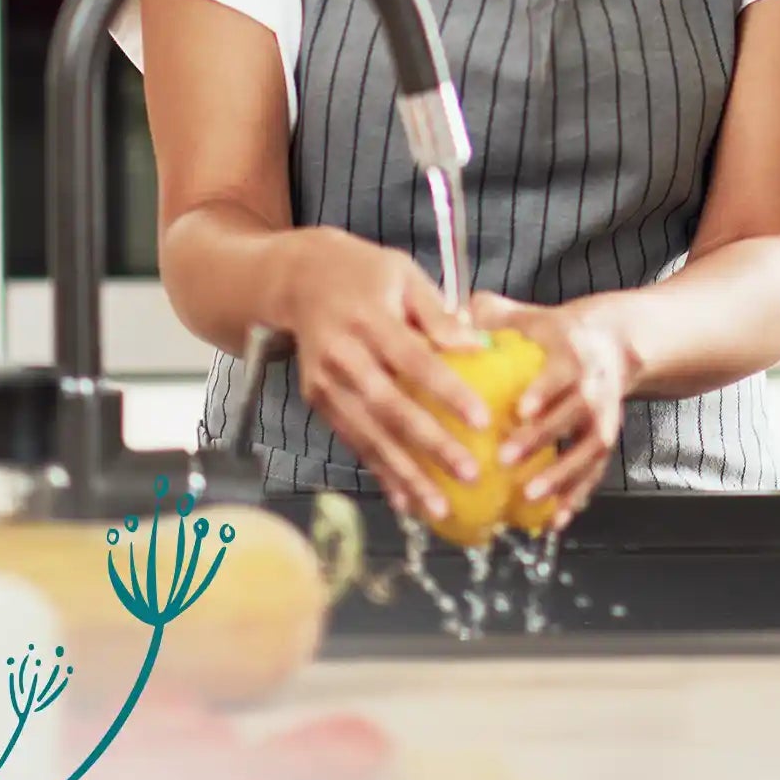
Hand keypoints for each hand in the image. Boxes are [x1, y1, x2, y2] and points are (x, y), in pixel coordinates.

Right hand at [276, 228, 490, 524]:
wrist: (299, 280)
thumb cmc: (364, 273)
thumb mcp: (404, 274)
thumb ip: (438, 313)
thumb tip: (478, 347)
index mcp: (369, 320)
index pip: (414, 361)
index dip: (446, 392)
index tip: (481, 419)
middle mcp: (342, 356)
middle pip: (389, 407)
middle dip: (429, 445)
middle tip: (469, 473)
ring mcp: (325, 384)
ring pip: (368, 436)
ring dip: (405, 474)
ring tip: (439, 506)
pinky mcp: (318, 402)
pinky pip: (353, 442)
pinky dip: (380, 473)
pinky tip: (406, 501)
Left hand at [468, 293, 633, 528]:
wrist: (612, 344)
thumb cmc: (554, 333)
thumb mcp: (526, 315)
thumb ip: (486, 316)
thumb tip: (440, 317)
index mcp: (571, 354)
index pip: (560, 372)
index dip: (543, 391)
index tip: (520, 409)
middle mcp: (593, 386)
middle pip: (573, 414)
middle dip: (542, 439)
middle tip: (506, 459)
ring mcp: (603, 417)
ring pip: (588, 450)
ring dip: (562, 476)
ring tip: (529, 497)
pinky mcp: (605, 442)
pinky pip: (595, 473)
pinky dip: (577, 497)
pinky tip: (554, 520)